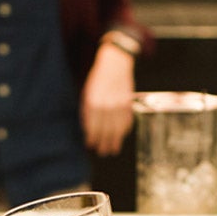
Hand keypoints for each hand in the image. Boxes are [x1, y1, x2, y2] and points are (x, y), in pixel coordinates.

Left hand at [81, 42, 134, 156]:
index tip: (91, 145)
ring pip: (118, 129)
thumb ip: (87, 111)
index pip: (93, 127)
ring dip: (115, 141)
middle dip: (104, 144)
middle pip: (106, 131)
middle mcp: (107, 105)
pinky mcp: (128, 103)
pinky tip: (121, 136)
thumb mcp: (87, 93)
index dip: (92, 138)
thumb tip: (88, 130)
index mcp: (93, 102)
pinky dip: (124, 130)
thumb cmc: (98, 79)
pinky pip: (127, 121)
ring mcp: (119, 104)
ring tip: (113, 150)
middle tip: (102, 152)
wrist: (115, 63)